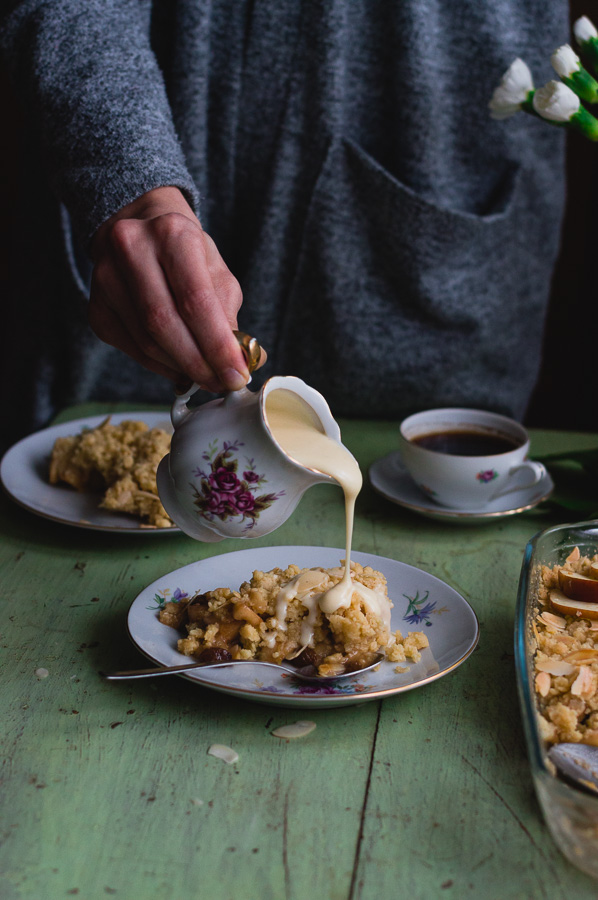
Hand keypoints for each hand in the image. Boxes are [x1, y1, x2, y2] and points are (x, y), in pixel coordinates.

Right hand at [89, 186, 253, 392]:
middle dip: (198, 363)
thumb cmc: (185, 252)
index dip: (218, 345)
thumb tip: (243, 362)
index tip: (237, 374)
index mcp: (172, 233)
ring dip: (180, 367)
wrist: (139, 228)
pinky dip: (160, 366)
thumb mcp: (216, 270)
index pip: (195, 301)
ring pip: (146, 343)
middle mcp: (131, 249)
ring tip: (205, 375)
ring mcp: (105, 278)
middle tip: (222, 383)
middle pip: (164, 324)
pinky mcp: (96, 307)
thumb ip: (228, 315)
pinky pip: (131, 350)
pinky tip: (178, 365)